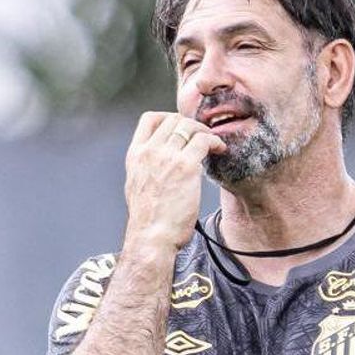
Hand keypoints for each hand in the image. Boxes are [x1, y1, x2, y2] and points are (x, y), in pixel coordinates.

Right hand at [123, 112, 225, 251]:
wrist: (151, 236)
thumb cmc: (148, 220)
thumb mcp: (136, 186)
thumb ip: (146, 169)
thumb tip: (156, 164)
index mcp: (135, 155)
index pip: (149, 119)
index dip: (168, 117)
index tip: (180, 128)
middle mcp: (149, 151)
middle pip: (173, 119)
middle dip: (191, 124)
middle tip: (202, 136)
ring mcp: (167, 157)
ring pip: (189, 126)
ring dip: (205, 131)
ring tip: (213, 143)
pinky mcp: (186, 166)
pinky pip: (204, 141)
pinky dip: (215, 141)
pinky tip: (219, 150)